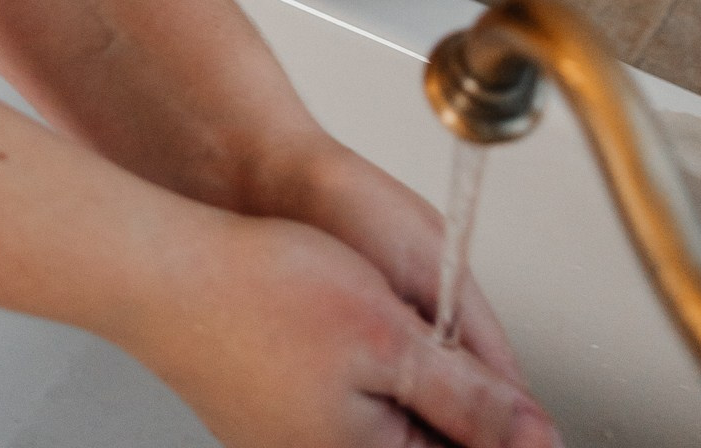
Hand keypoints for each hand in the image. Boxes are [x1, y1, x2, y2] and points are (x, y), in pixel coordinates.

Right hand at [139, 206, 555, 447]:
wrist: (161, 269)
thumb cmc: (258, 292)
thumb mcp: (391, 334)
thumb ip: (471, 400)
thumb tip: (539, 442)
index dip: (503, 428)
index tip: (515, 403)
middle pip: (427, 440)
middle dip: (454, 401)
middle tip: (434, 330)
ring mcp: (293, 445)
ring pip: (389, 425)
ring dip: (412, 385)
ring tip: (390, 314)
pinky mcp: (272, 420)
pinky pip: (346, 409)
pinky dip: (367, 373)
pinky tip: (350, 319)